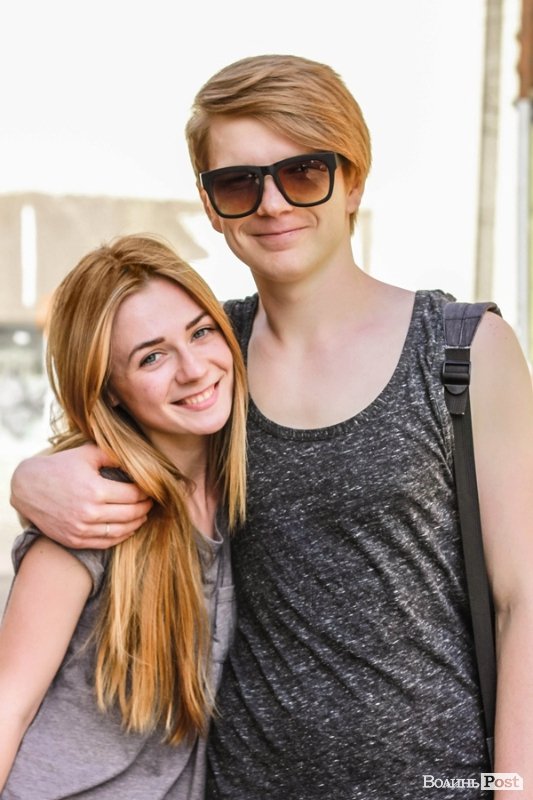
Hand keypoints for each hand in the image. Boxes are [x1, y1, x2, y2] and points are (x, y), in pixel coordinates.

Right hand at [10, 443, 152, 548]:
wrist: (28, 487)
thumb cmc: (60, 467)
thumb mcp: (87, 454)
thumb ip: (114, 455)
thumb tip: (140, 461)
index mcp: (95, 490)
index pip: (133, 495)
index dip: (147, 492)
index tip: (152, 488)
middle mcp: (89, 513)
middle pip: (131, 514)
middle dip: (145, 507)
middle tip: (151, 501)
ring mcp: (81, 529)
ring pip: (121, 531)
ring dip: (137, 523)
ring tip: (143, 514)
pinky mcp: (75, 540)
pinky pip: (106, 543)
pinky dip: (121, 536)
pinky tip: (128, 527)